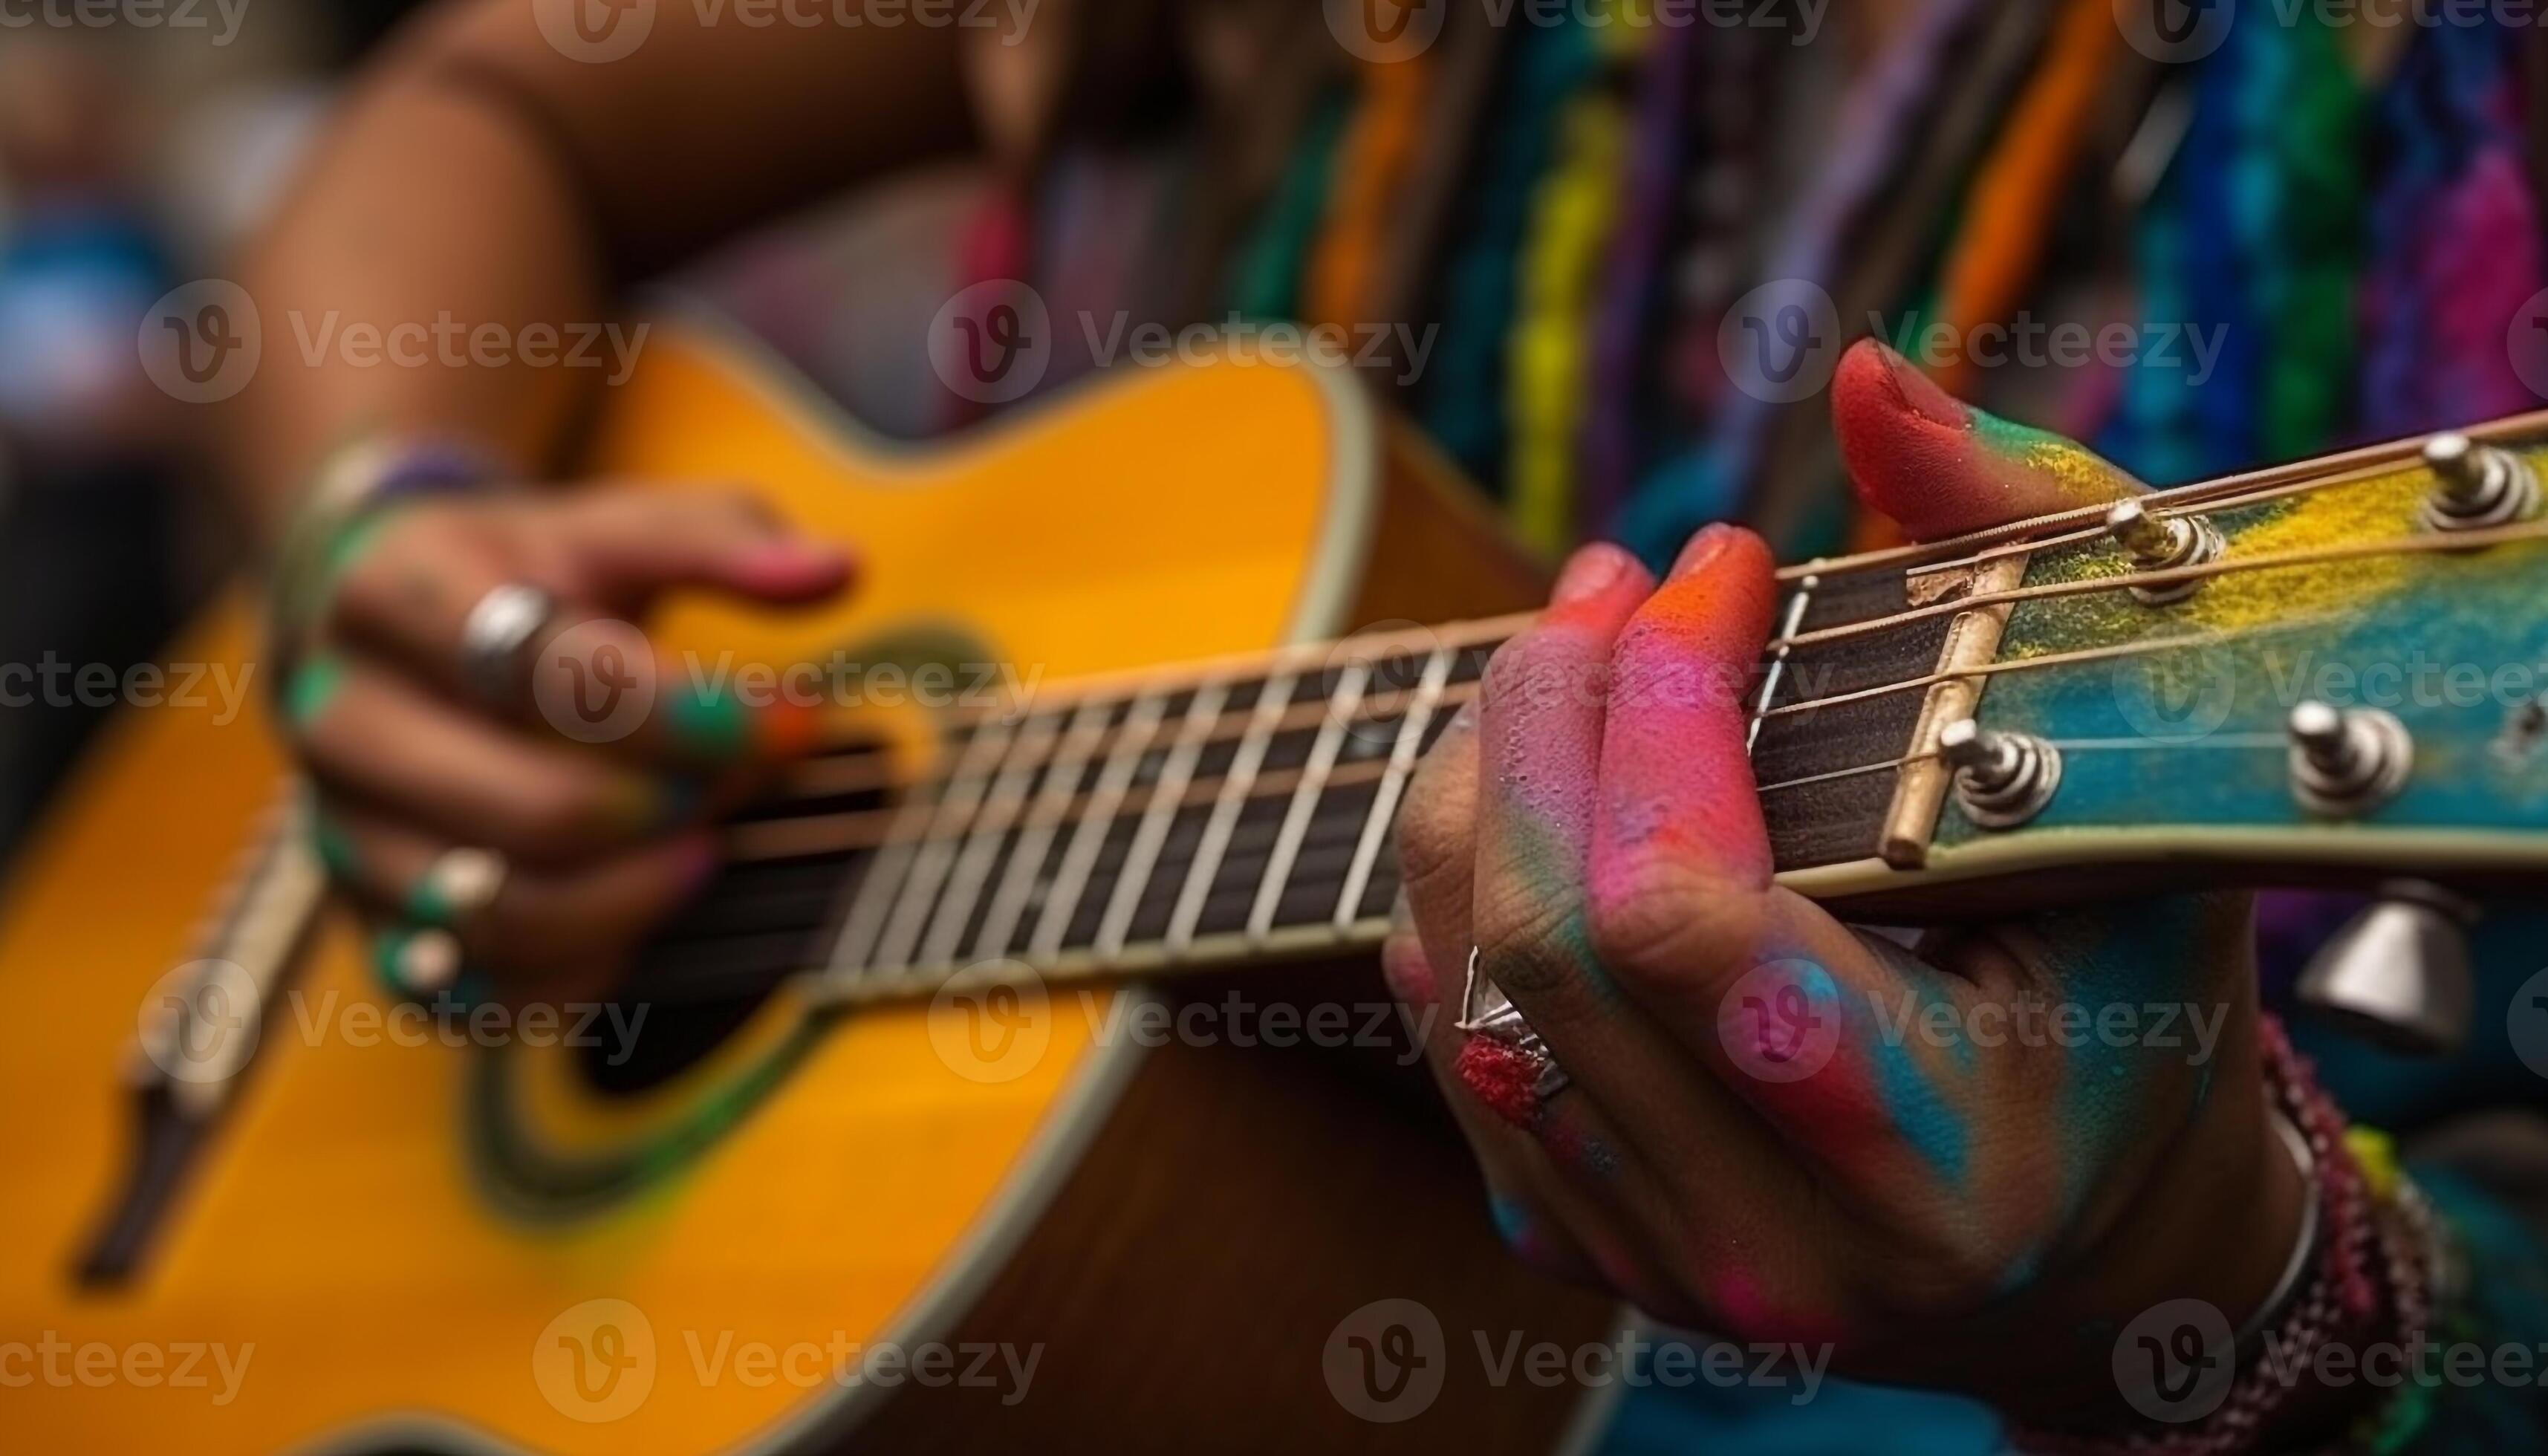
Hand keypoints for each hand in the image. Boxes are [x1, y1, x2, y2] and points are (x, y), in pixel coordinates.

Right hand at [279, 478, 851, 1001]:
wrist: (377, 628)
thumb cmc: (525, 575)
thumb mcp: (614, 528)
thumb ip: (727, 540)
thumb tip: (840, 571)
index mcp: (397, 594)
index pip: (552, 672)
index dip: (695, 713)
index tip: (797, 718)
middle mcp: (341, 718)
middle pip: (534, 810)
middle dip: (673, 811)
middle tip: (744, 788)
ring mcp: (342, 833)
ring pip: (500, 914)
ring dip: (635, 900)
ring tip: (707, 854)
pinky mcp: (364, 924)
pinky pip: (471, 993)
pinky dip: (576, 971)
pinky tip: (643, 915)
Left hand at [1385, 343, 2304, 1418]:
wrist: (2089, 1234)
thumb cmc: (2140, 993)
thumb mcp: (2145, 783)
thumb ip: (2029, 562)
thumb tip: (1868, 383)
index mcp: (1929, 1161)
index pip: (1681, 914)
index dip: (1662, 700)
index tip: (1728, 563)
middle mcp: (1767, 1248)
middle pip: (1541, 933)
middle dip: (1550, 707)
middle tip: (1612, 578)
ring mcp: (1648, 1260)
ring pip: (1459, 973)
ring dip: (1485, 768)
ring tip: (1565, 652)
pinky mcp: (1570, 1239)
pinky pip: (1442, 1024)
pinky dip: (1459, 870)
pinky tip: (1532, 781)